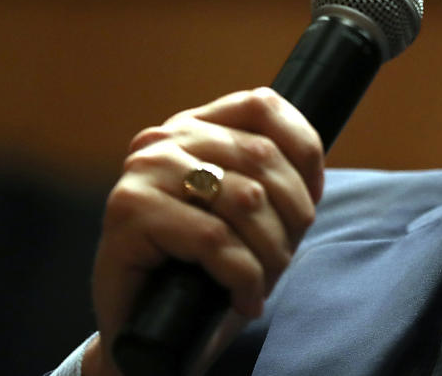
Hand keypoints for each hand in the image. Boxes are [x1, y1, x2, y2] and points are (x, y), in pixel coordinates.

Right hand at [82, 88, 324, 375]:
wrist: (146, 335)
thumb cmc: (203, 274)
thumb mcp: (247, 216)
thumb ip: (270, 179)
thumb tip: (313, 167)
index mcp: (194, 126)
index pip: (262, 105)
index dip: (303, 148)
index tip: (313, 196)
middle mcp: (164, 138)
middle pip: (262, 155)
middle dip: (292, 213)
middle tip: (285, 256)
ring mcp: (143, 171)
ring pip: (245, 198)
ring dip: (271, 250)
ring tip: (264, 282)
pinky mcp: (128, 211)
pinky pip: (213, 238)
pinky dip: (244, 276)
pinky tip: (244, 299)